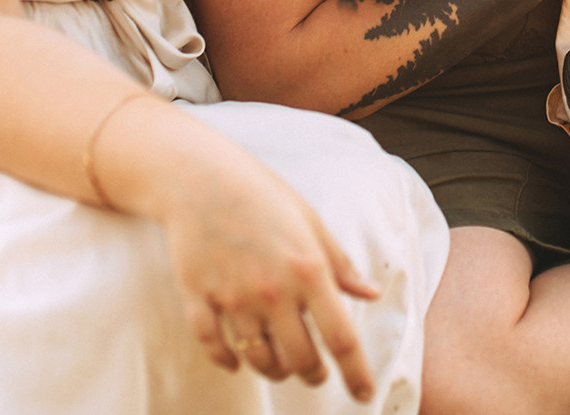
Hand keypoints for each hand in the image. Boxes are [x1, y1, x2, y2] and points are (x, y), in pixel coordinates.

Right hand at [149, 120, 381, 400]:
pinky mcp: (198, 297)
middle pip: (301, 360)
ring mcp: (233, 297)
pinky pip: (215, 347)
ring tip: (282, 365)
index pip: (341, 338)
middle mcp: (273, 290)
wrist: (199, 177)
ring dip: (275, 371)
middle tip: (316, 373)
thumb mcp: (311, 223)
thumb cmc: (262, 195)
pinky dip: (228, 361)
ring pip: (260, 360)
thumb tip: (371, 294)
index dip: (357, 373)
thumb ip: (340, 264)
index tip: (364, 395)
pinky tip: (236, 361)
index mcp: (308, 270)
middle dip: (313, 375)